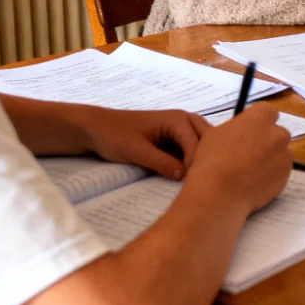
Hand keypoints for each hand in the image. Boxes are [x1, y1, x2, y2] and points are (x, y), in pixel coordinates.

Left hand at [76, 105, 209, 179]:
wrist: (96, 129)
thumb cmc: (114, 135)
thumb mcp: (137, 151)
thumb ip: (161, 162)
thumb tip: (184, 176)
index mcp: (177, 119)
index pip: (197, 143)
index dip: (197, 164)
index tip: (195, 185)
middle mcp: (184, 121)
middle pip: (208, 140)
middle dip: (208, 158)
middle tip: (202, 181)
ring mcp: (180, 130)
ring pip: (202, 145)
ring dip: (202, 159)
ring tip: (198, 179)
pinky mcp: (174, 139)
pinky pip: (190, 150)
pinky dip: (192, 161)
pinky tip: (190, 177)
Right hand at [186, 103, 291, 211]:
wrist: (219, 192)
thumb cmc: (213, 158)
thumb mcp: (215, 133)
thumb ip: (235, 127)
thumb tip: (240, 132)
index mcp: (262, 116)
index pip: (267, 112)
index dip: (257, 123)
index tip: (247, 133)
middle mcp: (279, 133)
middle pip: (276, 134)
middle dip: (266, 141)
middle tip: (248, 153)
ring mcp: (285, 156)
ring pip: (280, 154)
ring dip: (270, 158)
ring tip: (250, 171)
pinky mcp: (286, 176)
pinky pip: (280, 172)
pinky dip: (271, 175)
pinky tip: (254, 182)